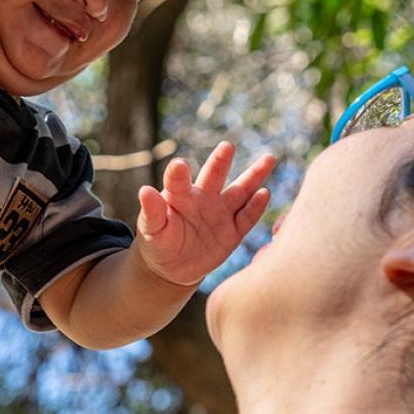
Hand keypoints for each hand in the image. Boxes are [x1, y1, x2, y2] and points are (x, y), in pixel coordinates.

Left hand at [136, 141, 273, 285]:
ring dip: (253, 175)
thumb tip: (145, 190)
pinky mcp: (232, 232)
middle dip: (220, 161)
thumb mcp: (151, 230)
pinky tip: (264, 193)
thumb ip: (151, 211)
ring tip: (268, 158)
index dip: (178, 173)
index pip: (178, 180)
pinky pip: (246, 218)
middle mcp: (203, 198)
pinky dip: (256, 207)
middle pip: (214, 176)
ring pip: (239, 191)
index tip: (179, 165)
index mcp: (179, 195)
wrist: (173, 267)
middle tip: (227, 146)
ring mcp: (220, 213)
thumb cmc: (158, 243)